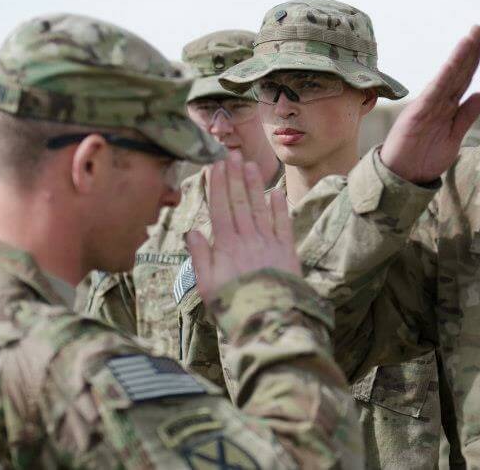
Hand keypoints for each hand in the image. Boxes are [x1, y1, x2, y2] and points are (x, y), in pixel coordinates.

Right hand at [186, 151, 298, 301]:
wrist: (270, 323)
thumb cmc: (233, 308)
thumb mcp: (208, 286)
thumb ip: (200, 257)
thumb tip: (192, 231)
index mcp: (226, 247)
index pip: (220, 208)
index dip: (217, 185)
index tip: (214, 166)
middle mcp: (248, 240)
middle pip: (240, 202)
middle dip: (235, 177)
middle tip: (232, 154)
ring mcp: (269, 244)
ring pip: (260, 208)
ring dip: (254, 185)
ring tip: (251, 164)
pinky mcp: (287, 252)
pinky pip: (283, 225)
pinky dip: (279, 208)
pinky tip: (276, 192)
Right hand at [380, 25, 479, 182]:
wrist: (402, 177)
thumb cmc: (425, 158)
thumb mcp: (454, 137)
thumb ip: (466, 116)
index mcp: (446, 107)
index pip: (463, 79)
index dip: (474, 60)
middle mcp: (437, 102)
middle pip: (457, 73)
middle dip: (469, 51)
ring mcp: (427, 106)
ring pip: (447, 78)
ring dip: (459, 58)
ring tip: (471, 38)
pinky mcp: (418, 114)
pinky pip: (434, 93)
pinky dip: (444, 78)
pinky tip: (453, 63)